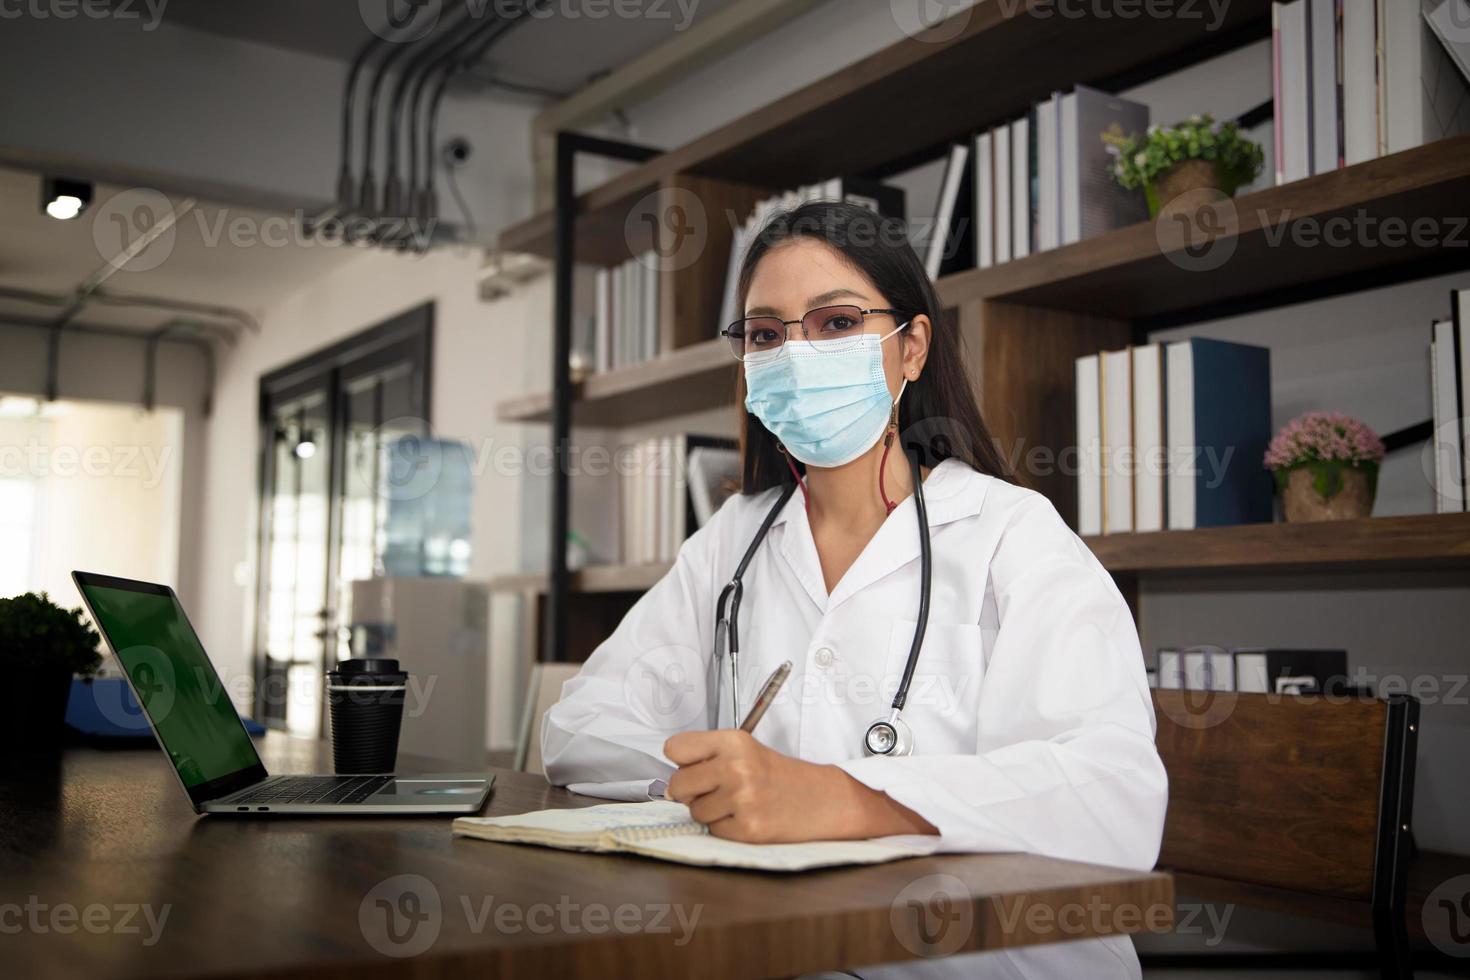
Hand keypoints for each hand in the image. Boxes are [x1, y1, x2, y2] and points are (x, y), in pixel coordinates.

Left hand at [663, 730, 937, 842]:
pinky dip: (726, 828)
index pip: (675, 748)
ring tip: (738, 803)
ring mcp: (742, 799)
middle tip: (715, 789)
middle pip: (677, 784)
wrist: (823, 799)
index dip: (681, 760)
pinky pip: (713, 831)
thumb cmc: (781, 775)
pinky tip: (747, 818)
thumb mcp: (746, 750)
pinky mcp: (747, 828)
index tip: (692, 765)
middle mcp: (736, 767)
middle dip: (689, 791)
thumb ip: (707, 758)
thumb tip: (668, 785)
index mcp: (733, 741)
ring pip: (694, 811)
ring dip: (710, 812)